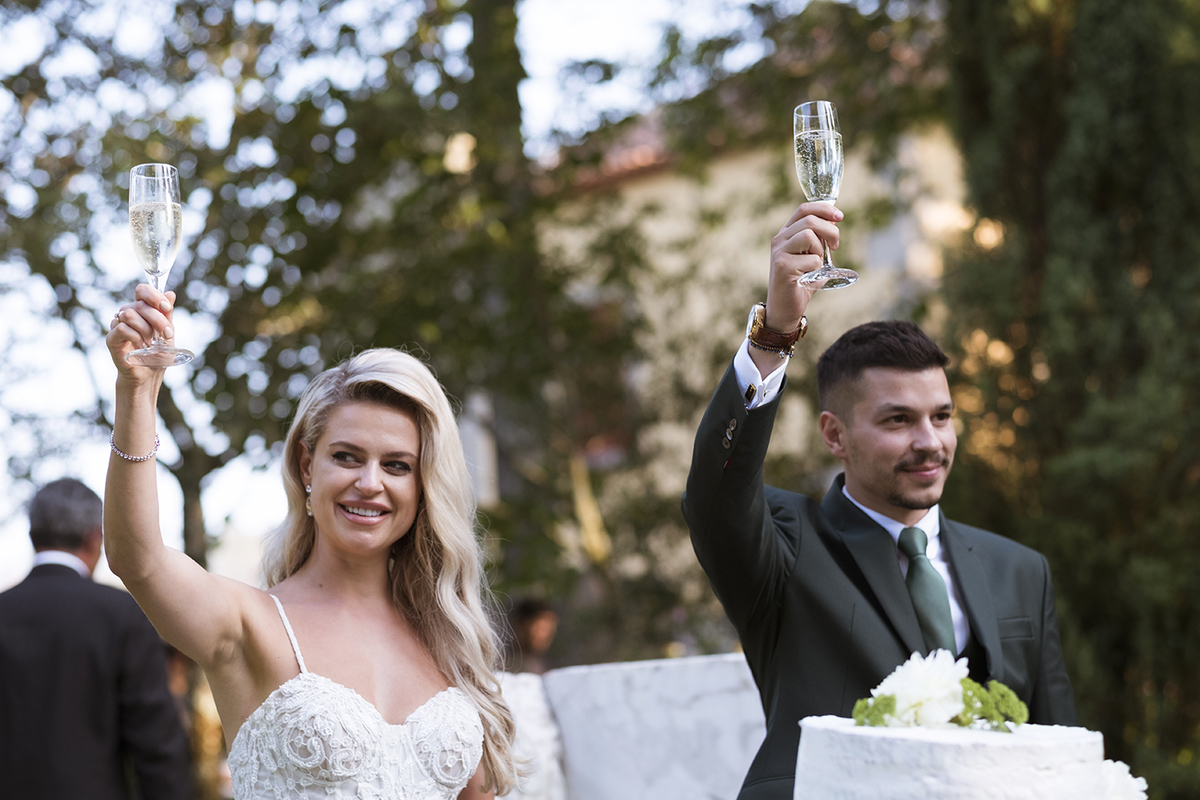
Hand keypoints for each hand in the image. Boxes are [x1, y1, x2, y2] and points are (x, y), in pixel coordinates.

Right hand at [107, 284, 176, 381]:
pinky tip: (141, 346)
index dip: (154, 295)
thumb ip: (167, 313)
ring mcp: (117, 325)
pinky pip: (122, 328)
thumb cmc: (158, 353)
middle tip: (167, 334)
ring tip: (151, 342)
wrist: (150, 375)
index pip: (142, 290)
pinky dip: (135, 337)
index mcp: (141, 309)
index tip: (166, 307)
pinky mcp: (111, 338)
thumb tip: (170, 294)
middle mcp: (127, 314)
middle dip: (158, 319)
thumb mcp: (167, 331)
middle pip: (139, 304)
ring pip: (129, 314)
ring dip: (146, 329)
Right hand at [766, 201, 841, 330]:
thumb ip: (819, 240)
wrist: (785, 309)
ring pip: (809, 235)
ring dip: (820, 250)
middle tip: (834, 246)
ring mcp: (779, 253)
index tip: (839, 217)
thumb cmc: (801, 283)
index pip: (803, 209)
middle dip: (830, 231)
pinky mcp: (783, 267)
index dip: (824, 208)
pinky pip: (812, 259)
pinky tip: (809, 277)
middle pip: (809, 220)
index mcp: (785, 234)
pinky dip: (817, 269)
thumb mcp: (811, 257)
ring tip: (816, 264)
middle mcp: (779, 240)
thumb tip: (833, 222)